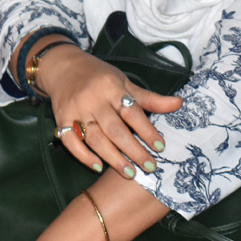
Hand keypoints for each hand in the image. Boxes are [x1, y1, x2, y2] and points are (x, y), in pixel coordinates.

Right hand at [40, 45, 182, 176]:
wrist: (63, 67)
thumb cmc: (99, 77)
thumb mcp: (124, 82)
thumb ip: (149, 98)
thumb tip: (179, 103)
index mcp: (111, 87)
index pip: (132, 112)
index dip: (147, 130)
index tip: (160, 147)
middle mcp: (92, 99)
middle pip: (115, 129)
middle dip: (134, 150)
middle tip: (150, 167)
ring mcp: (75, 110)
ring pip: (95, 139)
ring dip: (113, 158)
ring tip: (130, 173)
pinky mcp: (61, 119)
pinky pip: (71, 142)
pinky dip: (84, 156)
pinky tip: (98, 166)